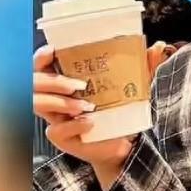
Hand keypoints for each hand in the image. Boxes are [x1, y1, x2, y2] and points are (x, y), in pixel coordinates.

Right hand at [32, 42, 171, 172]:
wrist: (125, 145)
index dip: (41, 57)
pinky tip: (90, 122)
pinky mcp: (61, 137)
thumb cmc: (122, 112)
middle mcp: (56, 98)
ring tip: (86, 104)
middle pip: (33, 83)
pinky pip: (57, 129)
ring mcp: (56, 118)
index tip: (52, 50)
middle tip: (77, 83)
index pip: (41, 65)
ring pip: (38, 104)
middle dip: (51, 80)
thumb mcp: (135, 88)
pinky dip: (73, 124)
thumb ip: (145, 67)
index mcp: (67, 82)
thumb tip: (158, 46)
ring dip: (59, 101)